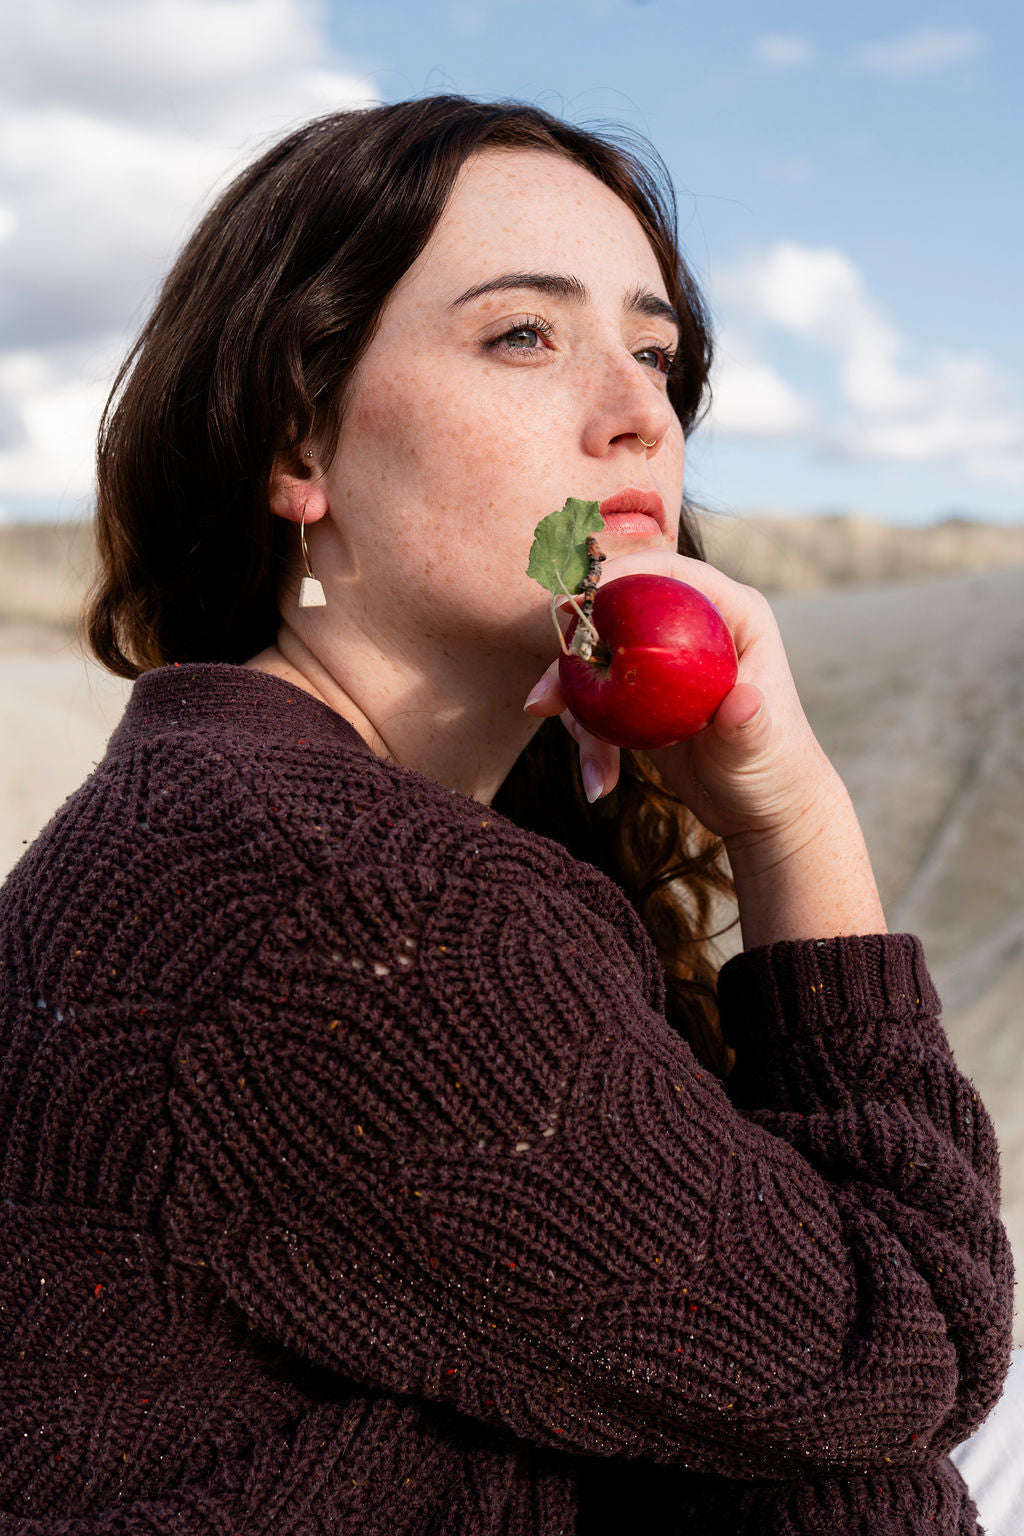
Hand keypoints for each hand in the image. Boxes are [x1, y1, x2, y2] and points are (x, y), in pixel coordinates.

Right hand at [524, 547, 835, 846]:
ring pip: (596, 657)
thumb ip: (750, 726)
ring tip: (594, 769)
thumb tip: (744, 701)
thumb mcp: (761, 748)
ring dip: (575, 709)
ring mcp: (660, 657)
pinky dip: (587, 735)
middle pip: (616, 609)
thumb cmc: (775, 770)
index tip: (576, 600)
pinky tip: (598, 782)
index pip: (670, 571)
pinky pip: (594, 696)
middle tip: (544, 699)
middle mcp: (690, 624)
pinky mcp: (637, 690)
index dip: (619, 573)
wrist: (760, 808)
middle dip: (572, 652)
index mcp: (730, 612)